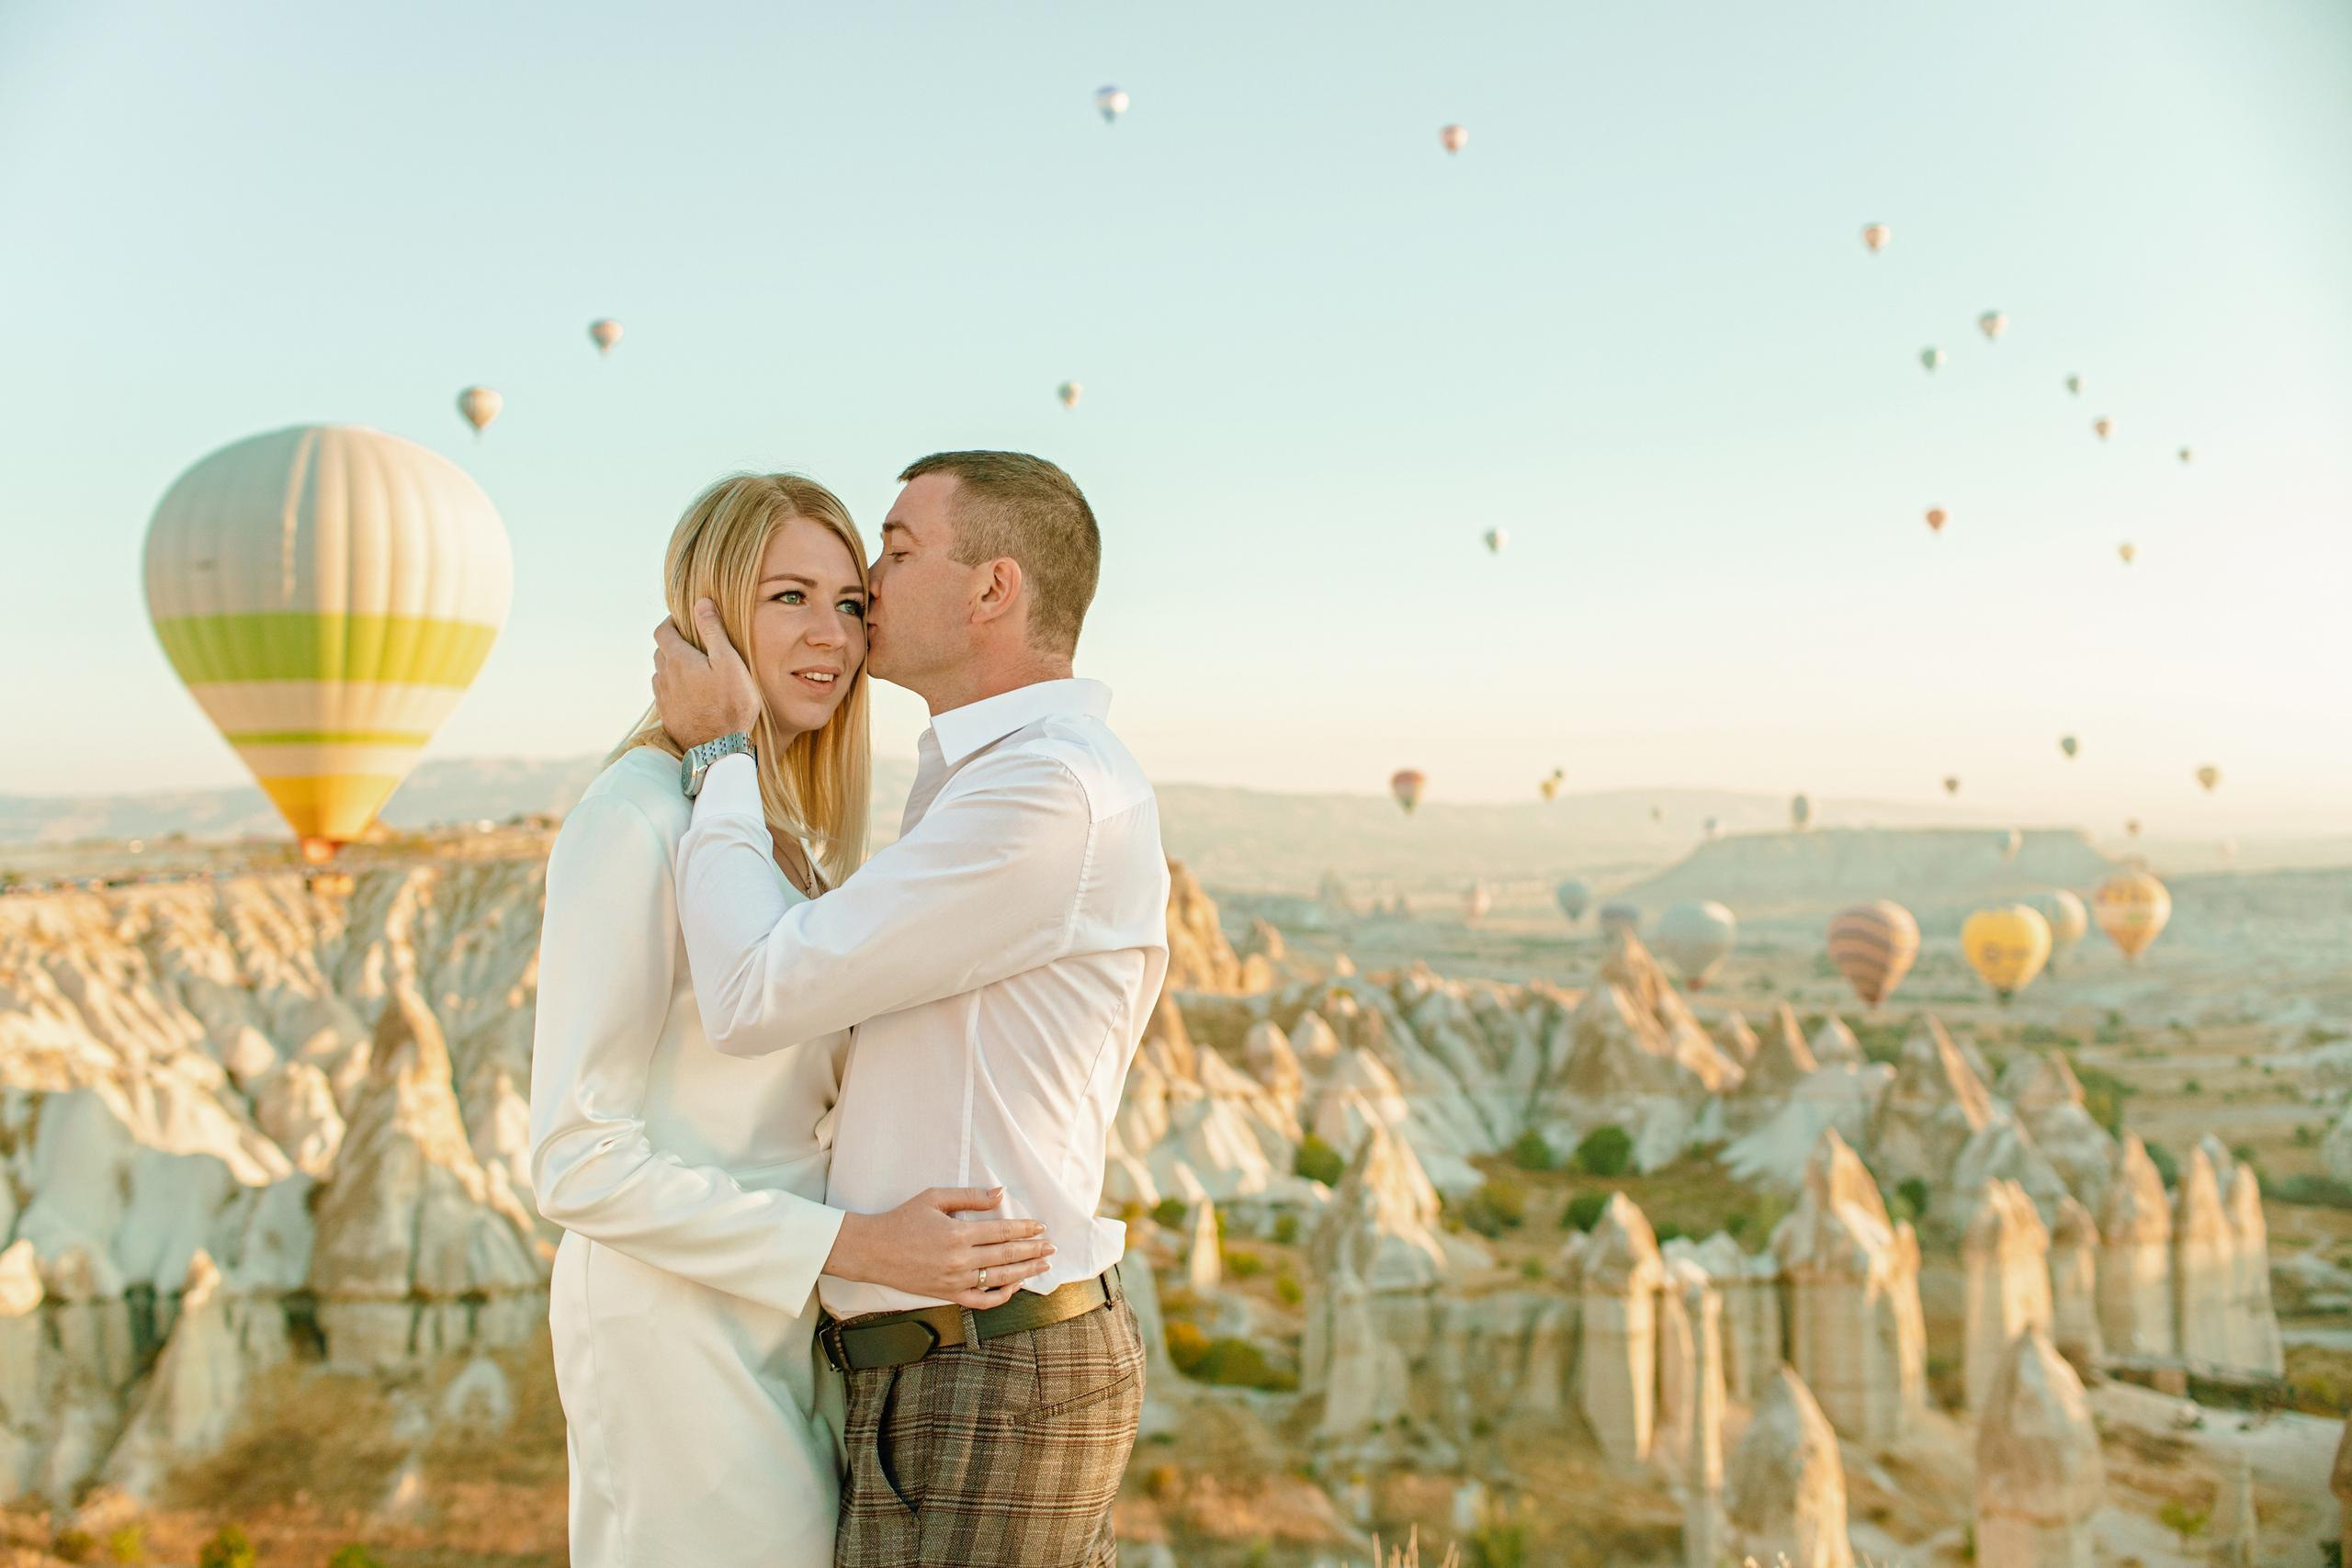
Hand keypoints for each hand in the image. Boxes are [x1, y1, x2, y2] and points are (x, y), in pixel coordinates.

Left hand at [652, 598, 760, 749]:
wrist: (720, 749)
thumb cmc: (731, 704)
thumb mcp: (729, 662)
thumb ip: (713, 631)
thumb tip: (700, 603)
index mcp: (678, 660)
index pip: (662, 631)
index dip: (671, 622)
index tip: (685, 621)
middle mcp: (664, 677)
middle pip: (660, 652)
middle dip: (673, 644)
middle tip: (694, 645)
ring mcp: (663, 698)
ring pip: (661, 674)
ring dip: (673, 667)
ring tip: (694, 670)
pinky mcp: (667, 716)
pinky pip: (664, 694)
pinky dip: (674, 687)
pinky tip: (691, 694)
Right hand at [824, 1186, 1055, 1308]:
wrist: (873, 1250)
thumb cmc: (903, 1219)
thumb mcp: (934, 1198)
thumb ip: (970, 1196)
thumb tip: (1000, 1193)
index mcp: (958, 1233)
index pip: (1002, 1231)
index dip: (1025, 1229)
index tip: (1041, 1227)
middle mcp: (960, 1259)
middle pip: (1007, 1256)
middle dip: (1033, 1251)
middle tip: (1051, 1247)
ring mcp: (955, 1280)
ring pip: (999, 1279)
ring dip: (1025, 1272)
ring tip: (1042, 1266)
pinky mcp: (947, 1295)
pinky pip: (981, 1301)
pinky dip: (1001, 1296)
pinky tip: (1013, 1286)